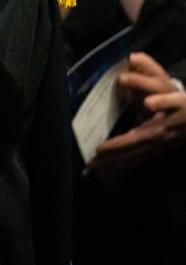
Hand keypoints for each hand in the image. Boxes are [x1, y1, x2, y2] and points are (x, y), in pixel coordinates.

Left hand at [90, 53, 185, 172]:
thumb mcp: (180, 100)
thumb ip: (165, 101)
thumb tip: (147, 103)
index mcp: (158, 131)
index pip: (132, 140)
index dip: (116, 145)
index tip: (98, 150)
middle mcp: (157, 142)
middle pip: (131, 154)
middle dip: (111, 160)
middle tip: (91, 165)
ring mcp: (160, 148)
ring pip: (135, 159)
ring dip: (117, 163)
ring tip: (99, 167)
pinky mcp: (161, 148)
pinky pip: (141, 158)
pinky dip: (127, 162)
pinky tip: (118, 163)